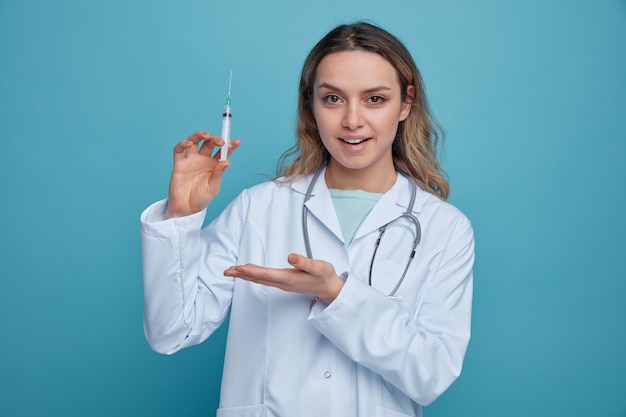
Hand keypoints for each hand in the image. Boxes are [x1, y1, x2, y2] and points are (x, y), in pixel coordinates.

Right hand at [165, 131, 239, 218]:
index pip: (223, 151)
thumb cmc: (202, 198)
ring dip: (200, 135)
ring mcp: (191, 160)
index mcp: (214, 164)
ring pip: (194, 141)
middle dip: (215, 139)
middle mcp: (203, 159)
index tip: (237, 142)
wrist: (187, 208)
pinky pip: (179, 150)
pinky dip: (182, 144)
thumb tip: (227, 161)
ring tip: (206, 136)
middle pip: (209, 143)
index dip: (230, 145)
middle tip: (221, 141)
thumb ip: (219, 173)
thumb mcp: (213, 187)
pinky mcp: (179, 163)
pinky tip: (188, 143)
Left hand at [223, 254, 343, 303]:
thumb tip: (291, 256)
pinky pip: (264, 280)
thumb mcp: (318, 267)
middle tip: (227, 271)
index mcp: (289, 278)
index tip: (238, 268)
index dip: (251, 271)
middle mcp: (283, 283)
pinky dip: (254, 276)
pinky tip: (250, 273)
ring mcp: (283, 284)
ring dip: (245, 275)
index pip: (265, 274)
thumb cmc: (325, 277)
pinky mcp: (285, 282)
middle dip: (242, 274)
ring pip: (260, 280)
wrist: (330, 288)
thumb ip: (304, 262)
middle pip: (258, 278)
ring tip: (233, 271)